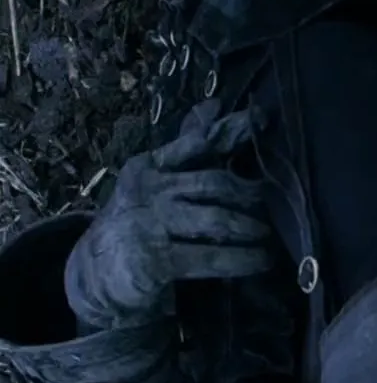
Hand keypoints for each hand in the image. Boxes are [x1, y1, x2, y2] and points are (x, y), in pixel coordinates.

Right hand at [66, 100, 274, 328]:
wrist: (93, 277)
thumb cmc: (139, 222)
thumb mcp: (155, 183)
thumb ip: (185, 148)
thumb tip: (213, 105)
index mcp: (149, 167)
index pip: (195, 143)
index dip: (231, 131)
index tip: (262, 119)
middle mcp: (148, 191)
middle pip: (214, 182)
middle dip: (249, 192)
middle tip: (276, 201)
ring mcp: (149, 225)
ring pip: (216, 219)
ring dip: (249, 227)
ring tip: (269, 234)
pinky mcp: (154, 260)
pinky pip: (210, 257)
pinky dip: (241, 259)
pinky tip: (261, 260)